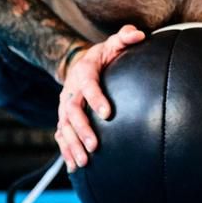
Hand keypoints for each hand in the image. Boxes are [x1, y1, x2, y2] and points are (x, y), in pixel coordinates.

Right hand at [55, 24, 144, 171]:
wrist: (80, 65)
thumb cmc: (103, 57)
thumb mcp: (113, 44)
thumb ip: (125, 38)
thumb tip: (139, 35)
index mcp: (83, 72)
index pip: (88, 85)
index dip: (96, 98)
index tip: (108, 113)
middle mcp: (71, 91)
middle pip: (72, 111)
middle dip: (82, 129)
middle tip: (95, 146)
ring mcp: (65, 107)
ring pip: (64, 127)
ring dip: (72, 145)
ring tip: (84, 162)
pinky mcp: (64, 119)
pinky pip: (61, 136)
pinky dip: (66, 151)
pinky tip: (74, 167)